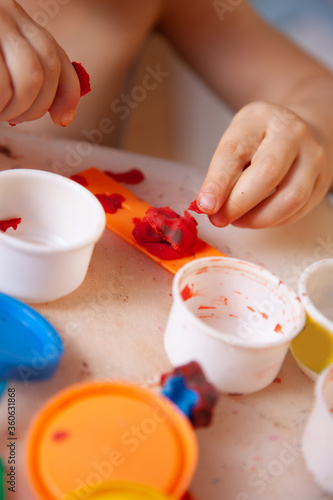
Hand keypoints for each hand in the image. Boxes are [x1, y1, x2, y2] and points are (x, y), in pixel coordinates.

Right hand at [0, 0, 79, 125]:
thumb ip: (26, 72)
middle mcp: (9, 15)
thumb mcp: (3, 55)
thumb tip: (62, 116)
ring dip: (19, 109)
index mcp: (19, 21)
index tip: (62, 120)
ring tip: (3, 114)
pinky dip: (1, 104)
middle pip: (47, 69)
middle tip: (16, 119)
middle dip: (37, 107)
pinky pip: (2, 83)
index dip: (67, 94)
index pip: (56, 57)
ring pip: (30, 78)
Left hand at [196, 101, 332, 227]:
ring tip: (238, 220)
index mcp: (260, 118)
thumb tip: (209, 207)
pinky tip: (257, 218)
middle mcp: (293, 134)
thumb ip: (222, 172)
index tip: (205, 206)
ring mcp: (313, 157)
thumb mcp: (236, 142)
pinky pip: (298, 211)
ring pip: (289, 199)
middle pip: (267, 175)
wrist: (300, 131)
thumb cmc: (261, 139)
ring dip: (258, 219)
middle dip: (238, 204)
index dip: (218, 183)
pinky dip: (273, 221)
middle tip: (220, 219)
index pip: (235, 152)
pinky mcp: (322, 181)